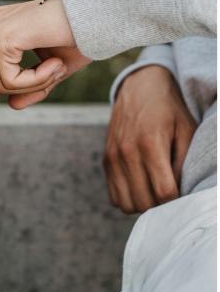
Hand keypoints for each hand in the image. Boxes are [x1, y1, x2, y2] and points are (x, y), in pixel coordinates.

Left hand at [0, 0, 90, 105]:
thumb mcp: (52, 67)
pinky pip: (10, 81)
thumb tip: (12, 105)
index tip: (56, 67)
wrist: (95, 13)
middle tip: (59, 68)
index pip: (0, 73)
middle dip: (33, 84)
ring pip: (3, 85)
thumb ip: (32, 84)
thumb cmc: (77, 36)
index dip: (31, 82)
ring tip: (59, 64)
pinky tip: (56, 62)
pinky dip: (37, 80)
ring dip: (37, 82)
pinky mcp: (1, 38)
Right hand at [103, 65, 196, 213]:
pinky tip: (140, 186)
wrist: (139, 87)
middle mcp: (127, 152)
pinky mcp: (105, 161)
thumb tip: (179, 192)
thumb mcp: (186, 130)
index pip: (164, 192)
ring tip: (154, 190)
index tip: (181, 191)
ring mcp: (113, 157)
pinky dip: (128, 198)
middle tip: (169, 191)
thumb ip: (184, 162)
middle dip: (160, 205)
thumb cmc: (169, 110)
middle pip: (144, 202)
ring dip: (143, 204)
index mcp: (150, 143)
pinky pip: (114, 196)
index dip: (176, 199)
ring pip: (126, 204)